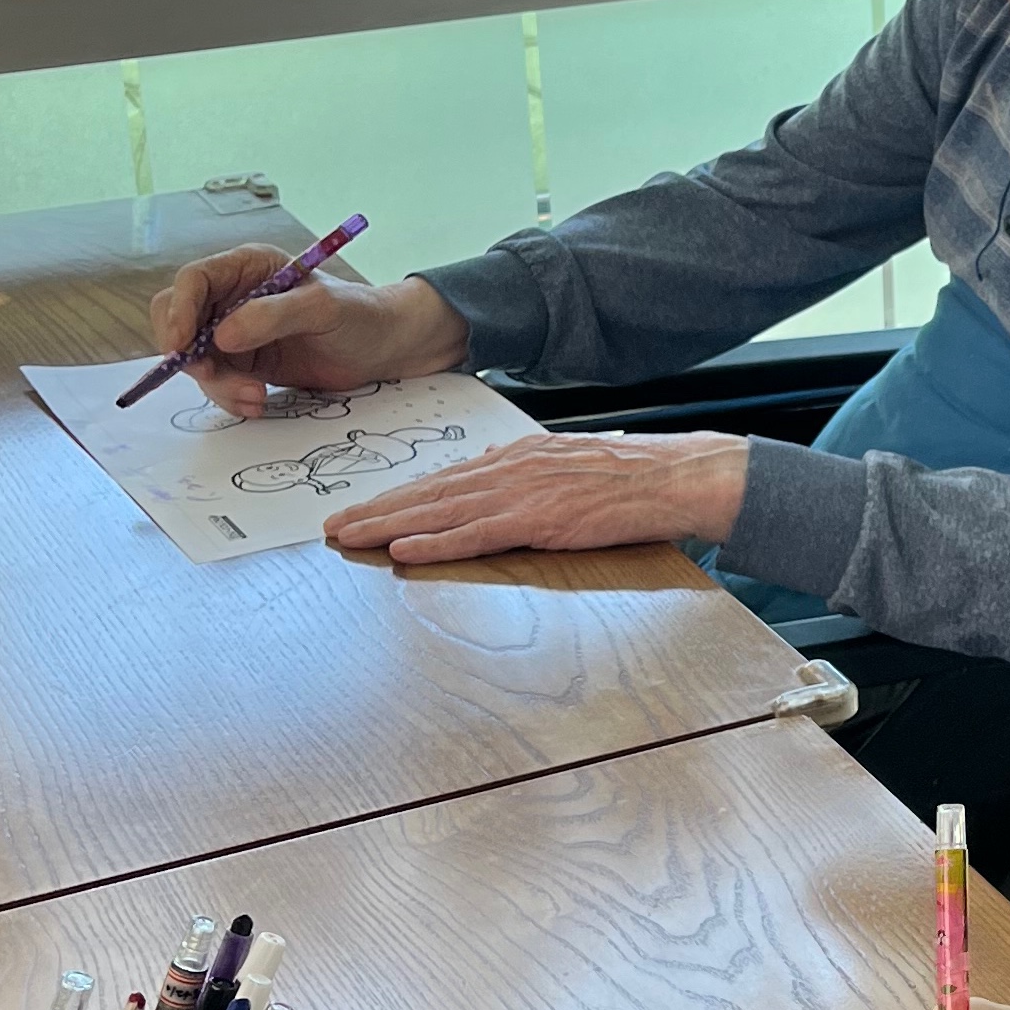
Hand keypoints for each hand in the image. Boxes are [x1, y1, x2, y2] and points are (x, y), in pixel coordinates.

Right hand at [150, 246, 468, 419]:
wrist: (386, 348)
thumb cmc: (360, 315)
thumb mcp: (322, 309)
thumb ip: (273, 316)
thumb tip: (222, 336)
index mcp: (248, 267)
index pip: (193, 281)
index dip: (178, 311)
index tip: (181, 347)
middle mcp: (234, 296)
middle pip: (180, 320)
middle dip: (190, 354)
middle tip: (213, 377)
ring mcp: (237, 332)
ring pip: (197, 358)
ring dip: (217, 384)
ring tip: (257, 399)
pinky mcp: (247, 363)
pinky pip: (220, 380)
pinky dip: (231, 396)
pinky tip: (258, 405)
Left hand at [320, 429, 750, 561]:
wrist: (676, 477)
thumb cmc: (636, 478)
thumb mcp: (574, 466)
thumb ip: (533, 474)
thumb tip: (500, 481)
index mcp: (519, 458)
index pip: (446, 478)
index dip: (400, 494)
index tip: (365, 507)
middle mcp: (511, 470)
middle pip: (429, 492)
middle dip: (376, 509)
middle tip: (332, 525)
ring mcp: (523, 494)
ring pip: (440, 511)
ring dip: (388, 525)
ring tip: (348, 537)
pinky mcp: (539, 520)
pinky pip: (475, 535)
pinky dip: (435, 543)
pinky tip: (403, 551)